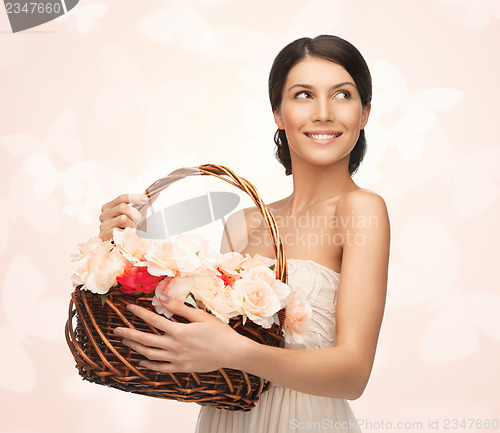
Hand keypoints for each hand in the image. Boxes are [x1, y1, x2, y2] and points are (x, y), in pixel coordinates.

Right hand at [98, 194, 150, 240]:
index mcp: (109, 207)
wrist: (119, 247)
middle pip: (123, 207)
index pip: (122, 198)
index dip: (135, 197)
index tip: (146, 199)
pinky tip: (127, 236)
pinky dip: (127, 233)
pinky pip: (119, 230)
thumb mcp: (135, 215)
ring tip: (134, 231)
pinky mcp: (103, 235)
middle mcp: (103, 214)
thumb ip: (142, 204)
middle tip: (141, 222)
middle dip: (136, 214)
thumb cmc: (128, 229)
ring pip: (123, 218)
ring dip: (132, 225)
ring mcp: (102, 225)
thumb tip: (154, 193)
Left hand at [114, 297, 248, 373]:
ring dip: (135, 348)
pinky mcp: (181, 368)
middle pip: (145, 340)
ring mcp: (177, 359)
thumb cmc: (219, 332)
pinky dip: (148, 364)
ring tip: (125, 343)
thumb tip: (163, 298)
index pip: (153, 320)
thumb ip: (180, 308)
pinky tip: (141, 361)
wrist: (232, 353)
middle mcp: (174, 346)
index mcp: (179, 331)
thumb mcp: (201, 316)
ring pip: (150, 355)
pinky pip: (160, 368)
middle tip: (116, 330)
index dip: (140, 313)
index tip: (128, 308)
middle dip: (129, 334)